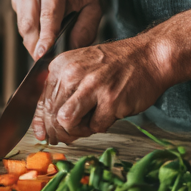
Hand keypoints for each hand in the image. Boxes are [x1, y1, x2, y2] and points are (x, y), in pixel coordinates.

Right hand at [12, 0, 101, 58]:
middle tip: (49, 59)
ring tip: (50, 46)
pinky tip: (45, 33)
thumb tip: (69, 50)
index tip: (43, 54)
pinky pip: (21, 26)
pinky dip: (32, 36)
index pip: (47, 15)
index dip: (45, 37)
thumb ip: (85, 29)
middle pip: (29, 25)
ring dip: (35, 43)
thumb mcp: (94, 6)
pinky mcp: (16, 0)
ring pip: (23, 28)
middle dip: (37, 46)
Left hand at [32, 35, 168, 143]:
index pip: (42, 101)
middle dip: (60, 130)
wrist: (149, 56)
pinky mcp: (109, 99)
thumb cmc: (118, 65)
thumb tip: (45, 127)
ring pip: (65, 121)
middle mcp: (72, 73)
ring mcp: (91, 86)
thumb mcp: (82, 69)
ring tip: (90, 122)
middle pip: (52, 114)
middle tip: (72, 133)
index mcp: (62, 65)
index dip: (42, 123)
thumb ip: (62, 93)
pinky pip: (95, 126)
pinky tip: (109, 113)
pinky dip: (101, 125)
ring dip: (77, 130)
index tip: (44, 134)